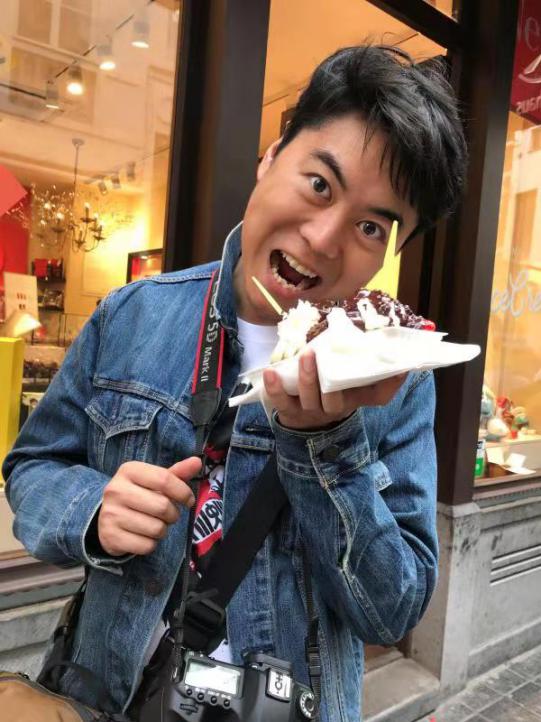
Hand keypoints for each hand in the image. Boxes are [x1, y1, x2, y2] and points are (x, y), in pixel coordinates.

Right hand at [97, 457, 201, 555]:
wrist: (106, 517)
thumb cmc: (138, 495)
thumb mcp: (154, 480)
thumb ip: (177, 473)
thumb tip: (197, 462)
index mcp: (129, 470)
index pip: (164, 480)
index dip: (183, 492)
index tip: (189, 500)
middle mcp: (116, 490)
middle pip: (163, 506)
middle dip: (173, 514)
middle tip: (169, 514)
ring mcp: (111, 514)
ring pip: (156, 529)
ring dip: (163, 530)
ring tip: (155, 523)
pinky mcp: (111, 537)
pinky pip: (147, 545)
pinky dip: (151, 544)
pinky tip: (143, 536)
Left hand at [263, 349, 405, 430]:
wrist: (305, 422)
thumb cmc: (331, 390)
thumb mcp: (349, 380)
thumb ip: (365, 362)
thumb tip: (387, 341)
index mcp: (354, 398)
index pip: (378, 396)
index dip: (390, 383)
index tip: (399, 366)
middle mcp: (335, 408)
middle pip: (336, 400)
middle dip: (332, 379)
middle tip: (326, 354)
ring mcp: (311, 411)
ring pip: (310, 399)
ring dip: (308, 377)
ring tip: (305, 355)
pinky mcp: (289, 411)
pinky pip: (282, 402)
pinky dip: (275, 388)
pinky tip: (271, 372)